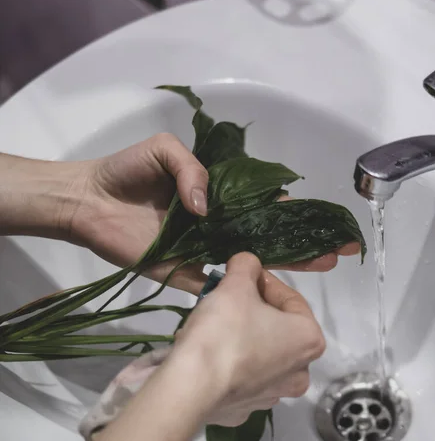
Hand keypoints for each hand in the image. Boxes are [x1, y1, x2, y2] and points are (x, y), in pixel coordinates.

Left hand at [69, 134, 358, 293]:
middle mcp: (218, 224)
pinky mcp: (184, 271)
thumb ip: (193, 170)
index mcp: (219, 195)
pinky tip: (273, 291)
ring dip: (288, 264)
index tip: (323, 219)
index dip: (294, 211)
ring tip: (323, 265)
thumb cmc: (126, 171)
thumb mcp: (163, 149)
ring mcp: (204, 250)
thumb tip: (207, 206)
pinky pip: (217, 281)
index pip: (264, 204)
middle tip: (339, 249)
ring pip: (253, 259)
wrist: (90, 202)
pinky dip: (242, 287)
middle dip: (304, 241)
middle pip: (269, 235)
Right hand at [173, 253, 324, 425]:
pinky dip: (227, 365)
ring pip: (259, 354)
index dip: (264, 280)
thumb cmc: (224, 331)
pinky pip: (239, 379)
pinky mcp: (244, 411)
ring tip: (213, 324)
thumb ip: (246, 267)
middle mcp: (300, 372)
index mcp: (309, 340)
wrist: (190, 386)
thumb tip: (247, 263)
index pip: (291, 299)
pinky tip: (207, 354)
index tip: (242, 274)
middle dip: (252, 310)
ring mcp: (273, 396)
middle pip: (277, 329)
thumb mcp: (235, 286)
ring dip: (241, 337)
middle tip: (227, 298)